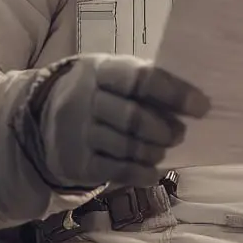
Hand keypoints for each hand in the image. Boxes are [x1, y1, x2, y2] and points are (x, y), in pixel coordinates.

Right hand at [38, 54, 209, 189]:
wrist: (41, 118)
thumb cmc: (95, 93)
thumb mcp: (112, 77)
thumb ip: (145, 84)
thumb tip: (192, 103)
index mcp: (99, 69)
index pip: (140, 78)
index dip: (174, 93)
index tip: (201, 107)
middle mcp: (84, 99)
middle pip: (133, 117)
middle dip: (164, 129)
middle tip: (179, 134)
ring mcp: (77, 132)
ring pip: (127, 147)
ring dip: (154, 152)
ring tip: (161, 151)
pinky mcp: (76, 162)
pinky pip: (117, 170)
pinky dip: (141, 173)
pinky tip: (153, 172)